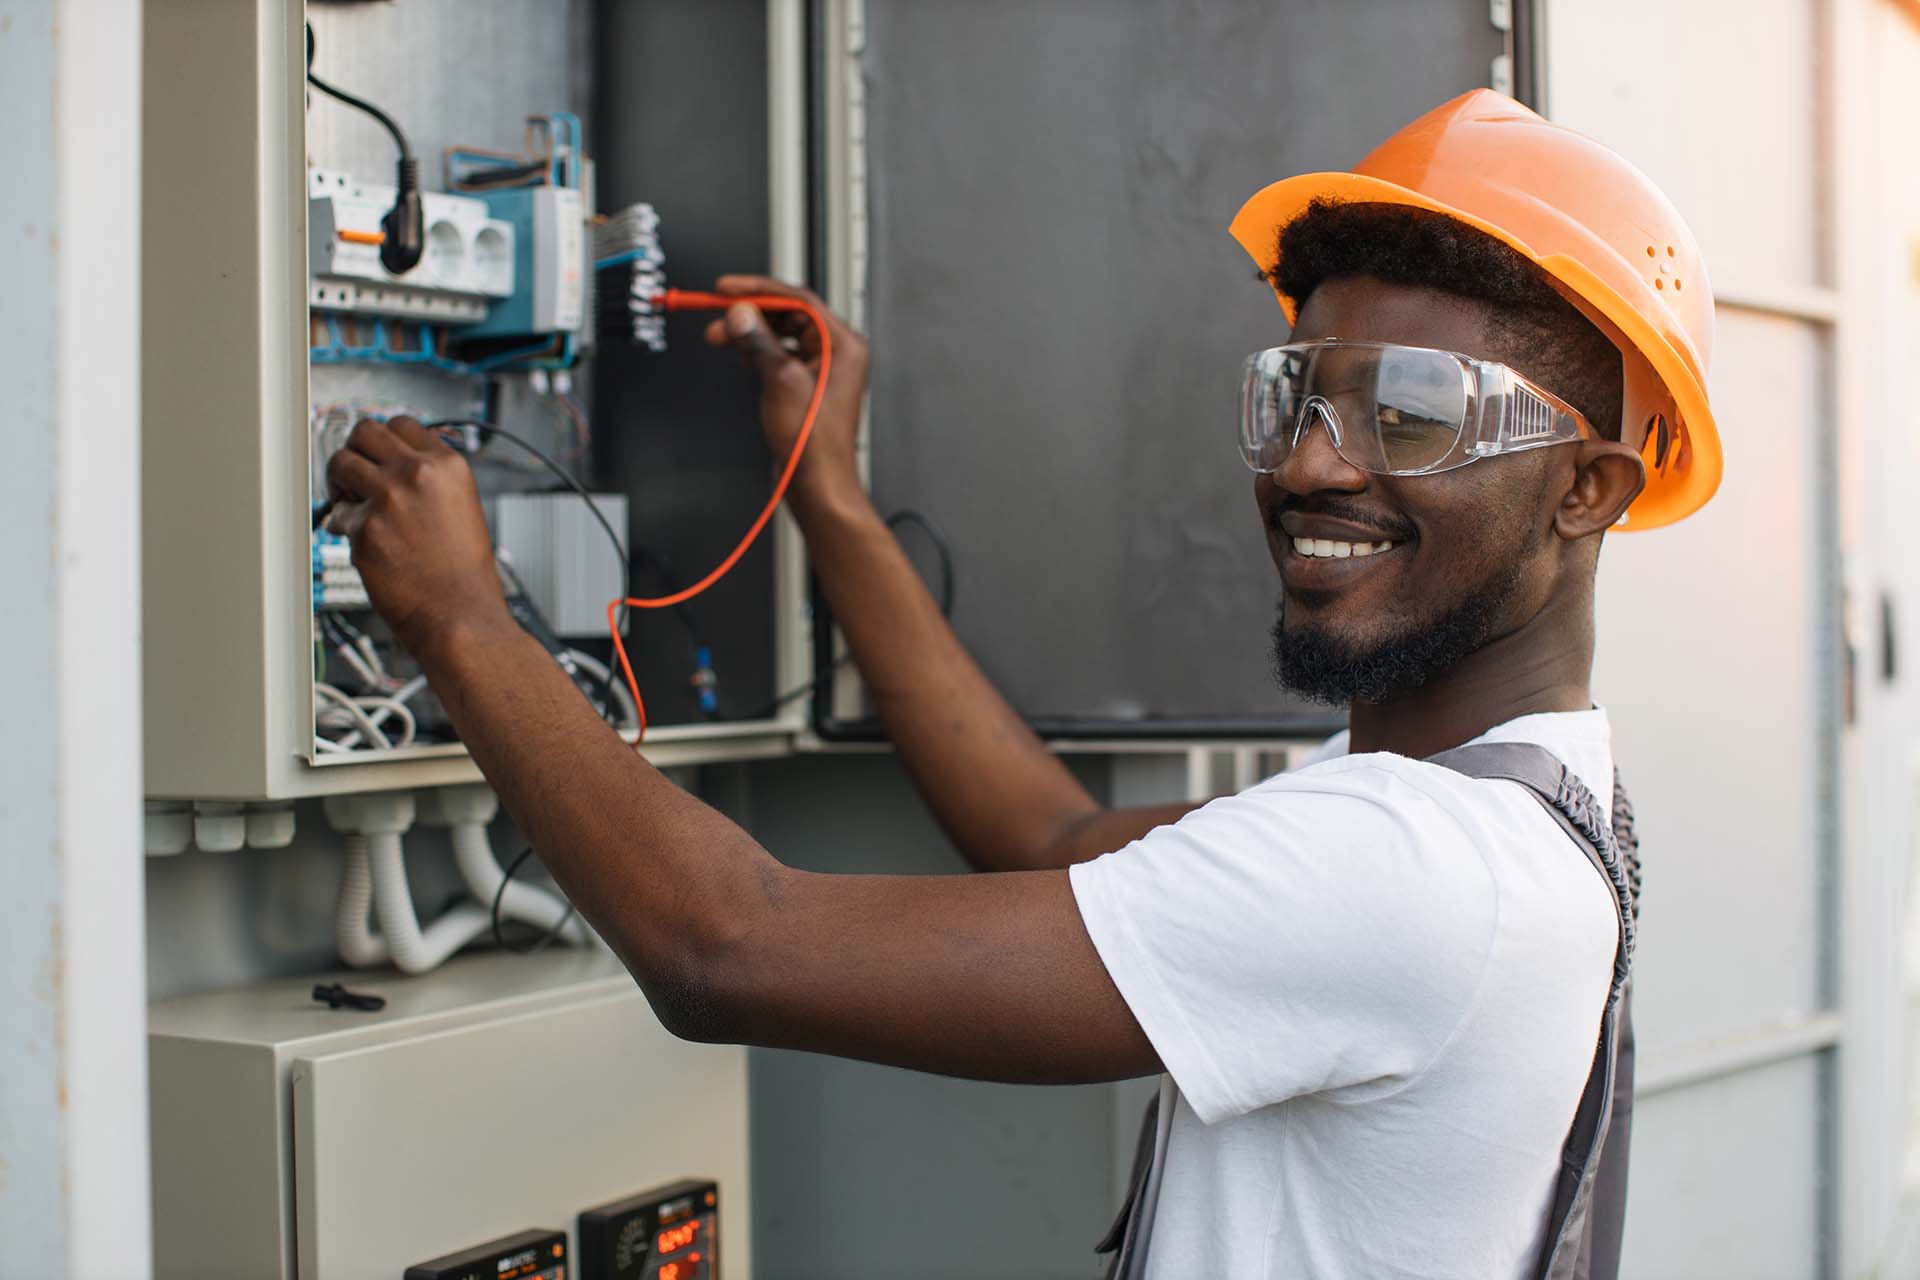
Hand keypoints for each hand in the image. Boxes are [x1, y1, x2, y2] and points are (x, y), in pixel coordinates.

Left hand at [324, 417, 514, 657]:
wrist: (460, 614)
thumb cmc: (463, 572)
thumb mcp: (461, 507)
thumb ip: (430, 480)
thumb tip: (390, 467)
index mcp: (447, 465)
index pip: (401, 424)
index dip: (385, 442)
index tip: (379, 457)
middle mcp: (418, 473)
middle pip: (365, 432)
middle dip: (356, 451)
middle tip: (357, 477)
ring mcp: (388, 498)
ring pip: (340, 462)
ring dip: (340, 483)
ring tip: (352, 505)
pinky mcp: (364, 528)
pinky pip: (338, 515)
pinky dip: (345, 529)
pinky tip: (366, 545)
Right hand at [703, 275, 870, 509]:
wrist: (816, 482)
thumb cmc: (813, 443)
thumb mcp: (781, 380)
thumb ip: (759, 340)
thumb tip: (742, 313)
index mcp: (843, 345)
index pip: (799, 300)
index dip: (759, 290)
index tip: (728, 288)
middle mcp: (837, 353)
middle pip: (789, 314)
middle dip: (751, 313)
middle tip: (719, 314)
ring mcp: (823, 369)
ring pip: (781, 334)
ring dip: (751, 332)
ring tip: (722, 336)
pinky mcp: (807, 384)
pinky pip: (780, 353)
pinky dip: (758, 350)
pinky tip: (741, 354)